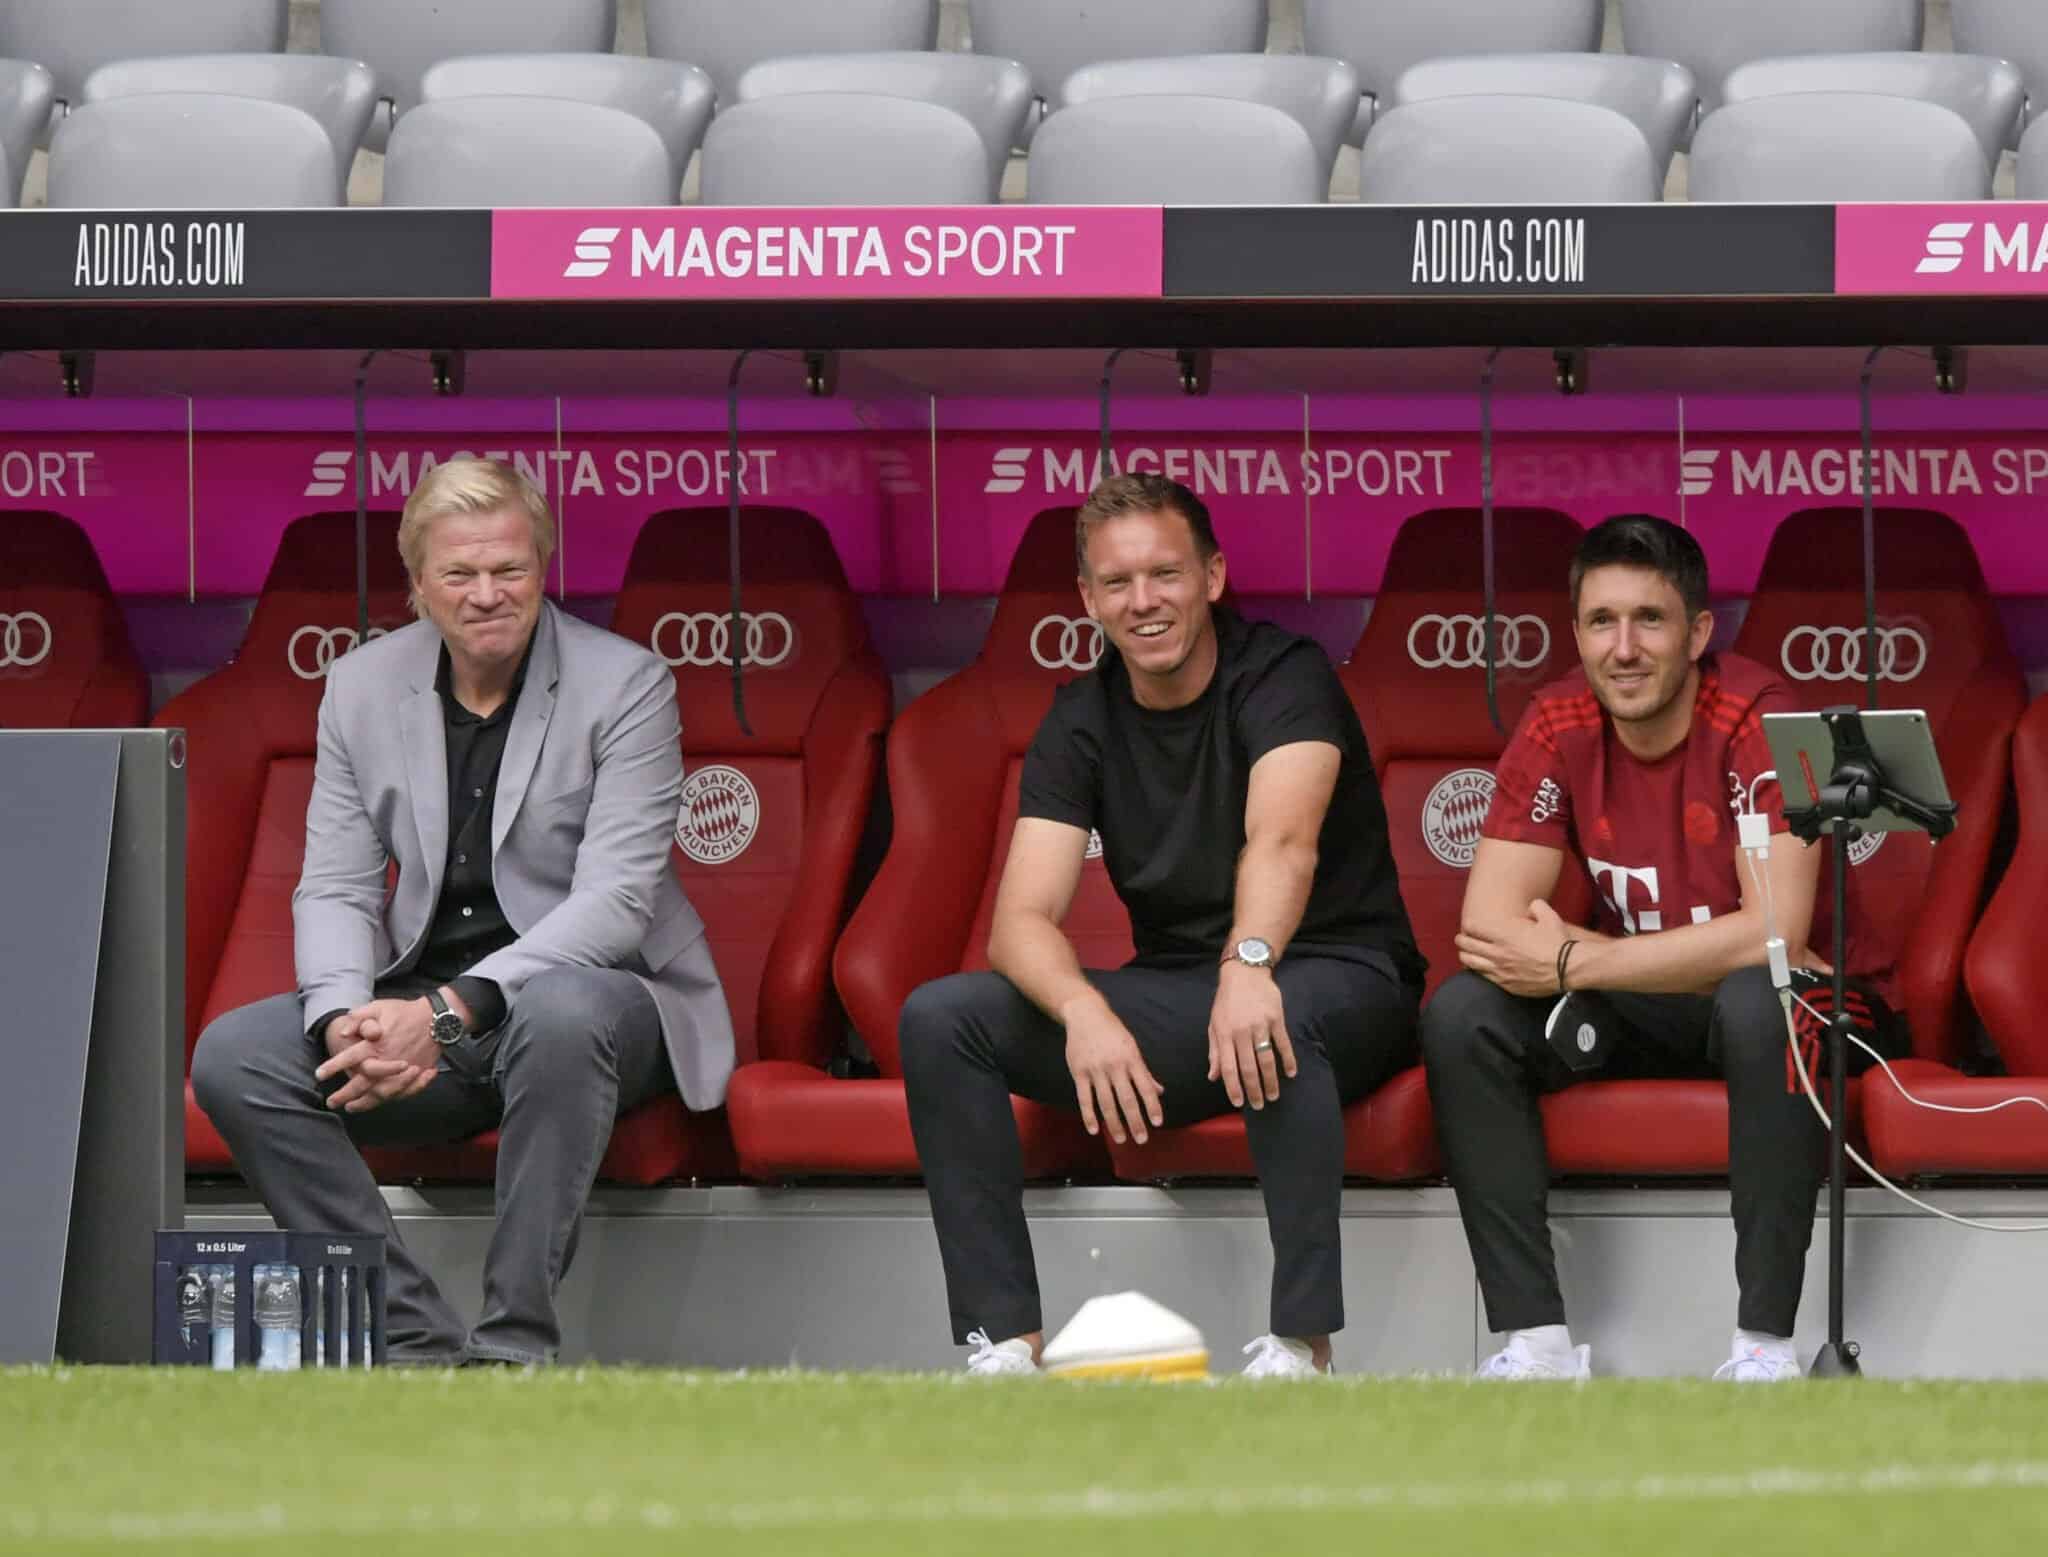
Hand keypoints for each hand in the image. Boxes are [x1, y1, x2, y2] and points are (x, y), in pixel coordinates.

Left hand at [316, 998, 439, 1112]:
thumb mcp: (379, 1006)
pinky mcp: (414, 1075)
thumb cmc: (405, 1012)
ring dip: (364, 1103)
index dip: (333, 1067)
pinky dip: (389, 1100)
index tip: (319, 1075)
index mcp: (375, 1044)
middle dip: (344, 1094)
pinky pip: (399, 1093)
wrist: (436, 1018)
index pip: (349, 1058)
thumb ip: (359, 1017)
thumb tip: (343, 1033)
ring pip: (379, 1093)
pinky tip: (378, 1102)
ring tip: (351, 1108)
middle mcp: (387, 1060)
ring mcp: (402, 1071)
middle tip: (331, 1102)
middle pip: (361, 1084)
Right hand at [1062, 996, 1163, 1145]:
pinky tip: (1094, 1130)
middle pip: (1127, 1099)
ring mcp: (1096, 1070)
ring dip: (1114, 1123)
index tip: (1157, 1122)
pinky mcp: (1079, 1072)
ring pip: (1106, 1102)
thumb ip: (1144, 1072)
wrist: (1086, 1015)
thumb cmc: (1112, 1032)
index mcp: (1132, 1059)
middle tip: (1142, 1139)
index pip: (1145, 1087)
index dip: (1152, 1106)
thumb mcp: (1132, 1047)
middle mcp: (1115, 1065)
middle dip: (1135, 1121)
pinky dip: (1089, 1115)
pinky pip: (1084, 1098)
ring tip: (1122, 1139)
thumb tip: (1159, 1091)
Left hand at [1208, 962, 1294, 1108]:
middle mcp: (1242, 1031)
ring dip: (1271, 1080)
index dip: (1233, 1087)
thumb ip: (1215, 1051)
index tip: (1239, 1103)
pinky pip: (1283, 1043)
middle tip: (1259, 1105)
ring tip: (1273, 1095)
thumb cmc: (1226, 1001)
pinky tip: (1291, 1073)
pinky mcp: (1276, 1018)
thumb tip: (1213, 1077)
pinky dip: (1288, 1060)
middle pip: (1249, 1067)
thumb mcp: (1214, 1024)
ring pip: (1266, 1059)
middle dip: (1254, 1090)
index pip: (1228, 1067)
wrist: (1245, 972)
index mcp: (1224, 1034)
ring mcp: (1260, 1025)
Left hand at [1456, 899, 1571, 997]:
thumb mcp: (1548, 916)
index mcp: (1504, 933)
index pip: (1474, 927)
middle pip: (1468, 945)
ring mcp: (1500, 969)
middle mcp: (1497, 951)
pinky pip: (1484, 977)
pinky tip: (1477, 969)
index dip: (1469, 925)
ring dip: (1465, 956)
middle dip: (1462, 940)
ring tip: (1463, 954)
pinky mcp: (1506, 983)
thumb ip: (1536, 907)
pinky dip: (1477, 971)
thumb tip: (1532, 907)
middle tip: (1460, 939)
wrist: (1567, 968)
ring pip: (1471, 962)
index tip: (1468, 925)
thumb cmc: (1557, 941)